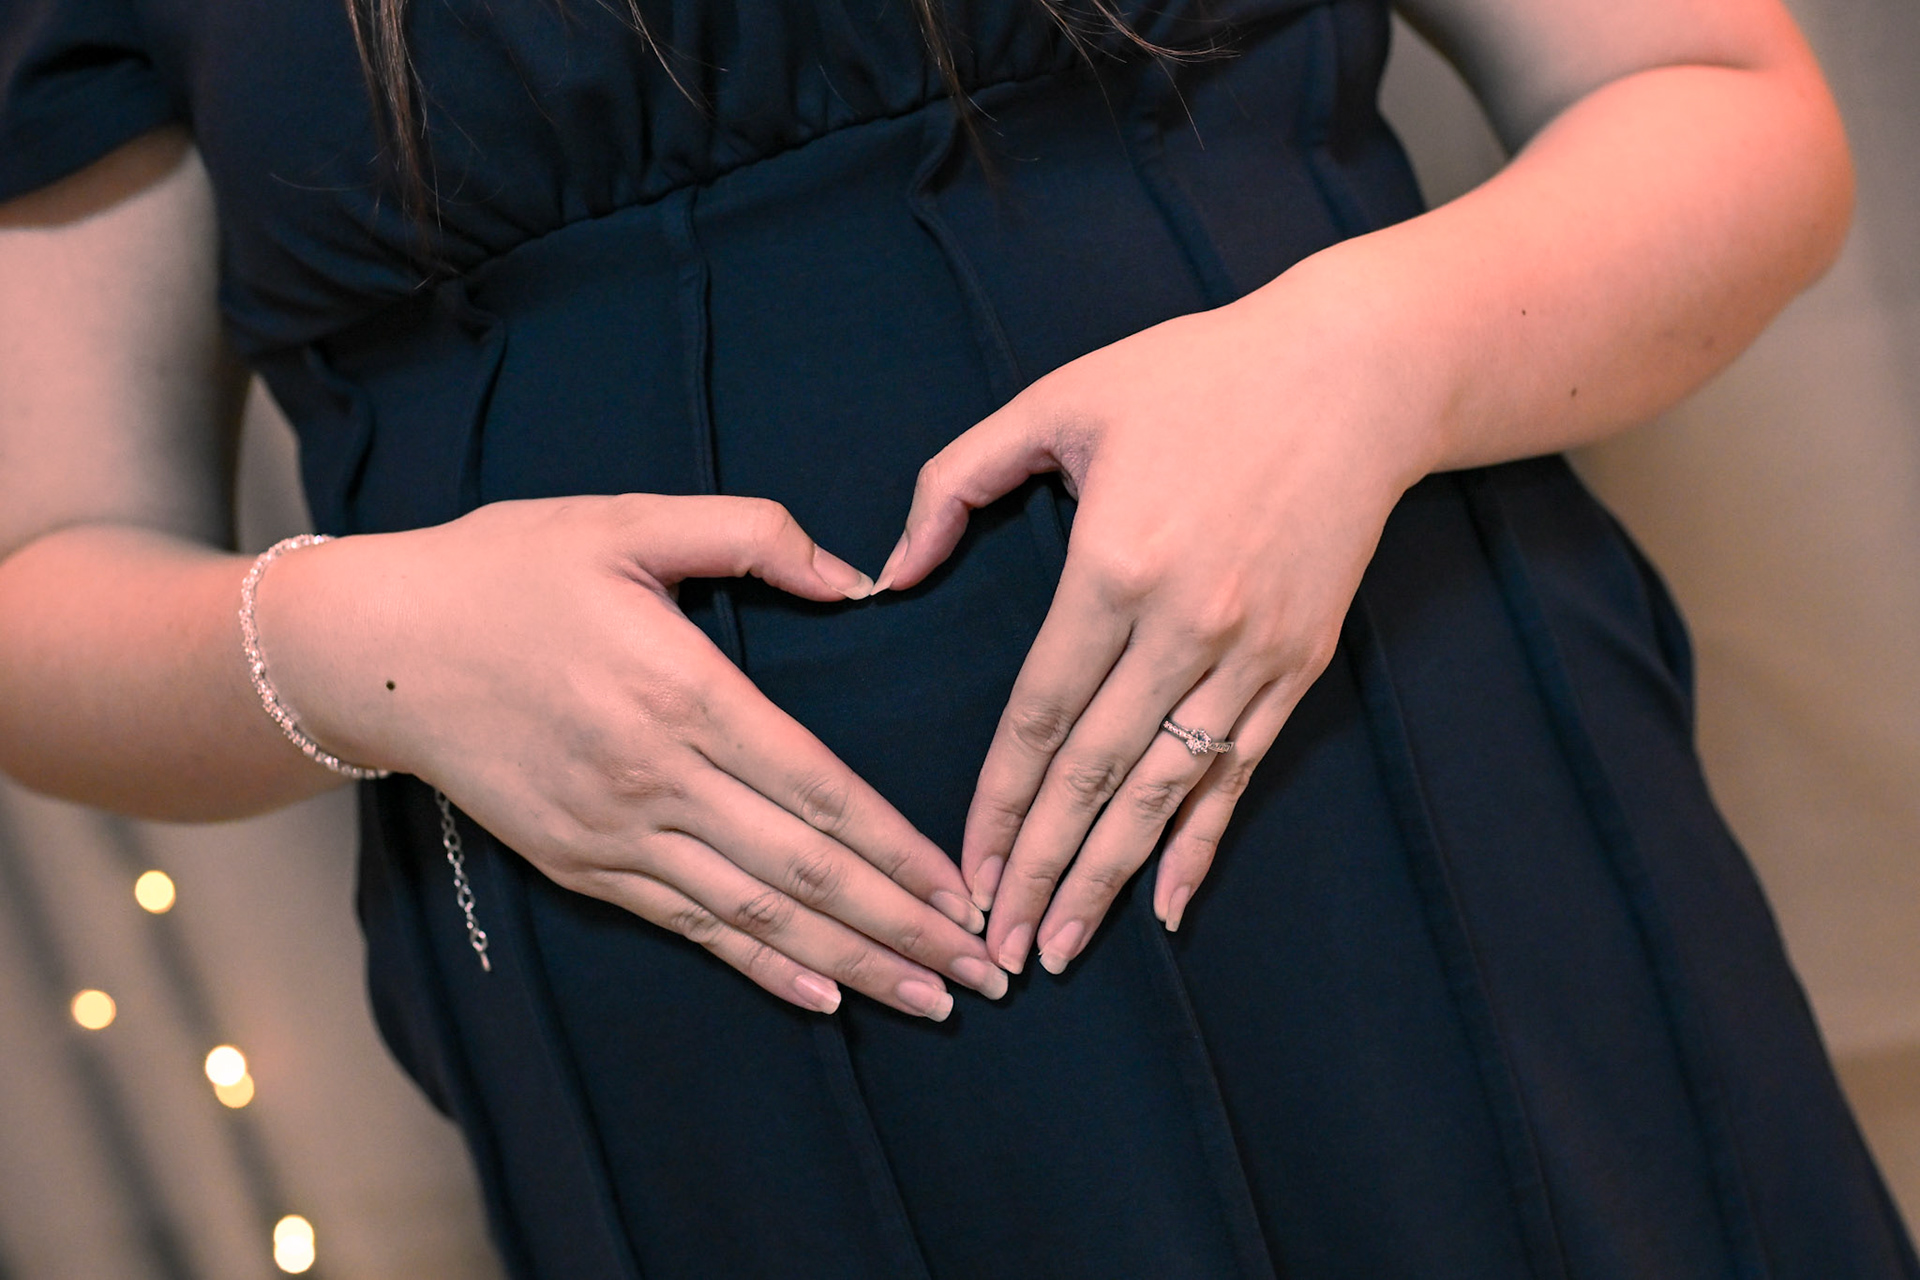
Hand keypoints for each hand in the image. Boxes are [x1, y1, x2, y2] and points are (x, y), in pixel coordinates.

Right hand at [258, 495, 1007, 1017]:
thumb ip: (751, 534)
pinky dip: (759, 965)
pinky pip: (688, 927)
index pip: (820, 789)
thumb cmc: (507, 570)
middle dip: (904, 927)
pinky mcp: (580, 864)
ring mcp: (614, 834)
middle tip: (985, 971)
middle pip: (805, 870)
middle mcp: (654, 779)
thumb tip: (858, 575)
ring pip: (755, 914)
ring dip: (851, 962)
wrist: (374, 648)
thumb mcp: (626, 519)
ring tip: (930, 999)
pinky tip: (821, 996)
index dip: (901, 849)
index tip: (969, 891)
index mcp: (682, 691)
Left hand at [876, 282, 1430, 974]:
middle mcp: (1185, 626)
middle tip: (994, 949)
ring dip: (1109, 877)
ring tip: (1061, 947)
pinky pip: (1239, 773)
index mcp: (1114, 565)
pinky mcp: (1298, 663)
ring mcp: (1250, 654)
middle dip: (1039, 869)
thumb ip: (957, 480)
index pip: (1039, 716)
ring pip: (1166, 792)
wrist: (1356, 372)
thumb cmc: (1195, 376)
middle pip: (1095, 776)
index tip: (960, 870)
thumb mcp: (1061, 399)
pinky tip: (1170, 904)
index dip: (996, 802)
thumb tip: (887, 571)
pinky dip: (1203, 843)